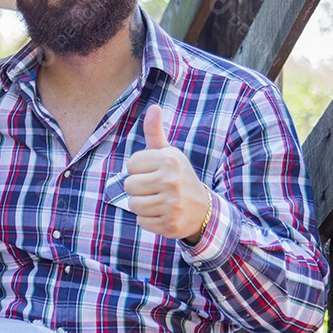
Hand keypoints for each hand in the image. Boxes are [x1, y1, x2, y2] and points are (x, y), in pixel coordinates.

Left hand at [123, 105, 210, 241]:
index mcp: (170, 160)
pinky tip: (163, 214)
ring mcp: (172, 204)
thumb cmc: (177, 177)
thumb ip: (155, 132)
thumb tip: (153, 107)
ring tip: (158, 201)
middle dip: (138, 188)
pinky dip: (148, 220)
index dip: (139, 169)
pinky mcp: (170, 225)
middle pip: (129, 185)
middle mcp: (172, 180)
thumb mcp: (169, 154)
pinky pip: (141, 222)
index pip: (131, 164)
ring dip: (142, 205)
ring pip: (133, 204)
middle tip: (155, 189)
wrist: (203, 210)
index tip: (154, 172)